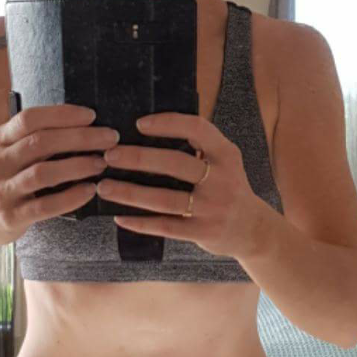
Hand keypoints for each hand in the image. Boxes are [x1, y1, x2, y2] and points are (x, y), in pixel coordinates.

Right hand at [0, 104, 117, 250]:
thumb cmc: (4, 181)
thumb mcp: (9, 154)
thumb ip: (36, 139)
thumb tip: (83, 124)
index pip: (30, 119)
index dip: (62, 114)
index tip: (91, 115)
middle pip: (40, 143)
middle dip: (80, 137)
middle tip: (110, 138)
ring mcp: (2, 190)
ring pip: (43, 173)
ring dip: (77, 165)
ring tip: (102, 162)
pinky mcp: (11, 217)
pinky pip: (44, 206)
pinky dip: (70, 197)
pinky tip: (90, 190)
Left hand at [97, 112, 268, 259]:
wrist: (253, 229)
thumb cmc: (228, 187)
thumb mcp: (224, 160)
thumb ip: (198, 145)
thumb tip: (147, 128)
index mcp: (225, 154)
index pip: (197, 129)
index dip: (167, 123)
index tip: (138, 124)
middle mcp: (222, 179)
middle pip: (175, 163)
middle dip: (138, 158)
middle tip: (109, 156)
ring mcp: (212, 208)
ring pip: (164, 198)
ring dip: (129, 193)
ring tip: (103, 187)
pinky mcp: (202, 232)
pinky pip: (165, 226)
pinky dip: (140, 223)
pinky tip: (119, 217)